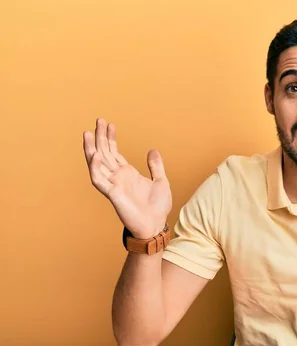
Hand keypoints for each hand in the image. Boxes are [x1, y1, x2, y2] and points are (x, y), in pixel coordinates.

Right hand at [83, 118, 171, 238]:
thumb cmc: (157, 207)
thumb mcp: (161, 181)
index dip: (110, 138)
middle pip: (104, 153)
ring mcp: (113, 185)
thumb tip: (152, 150)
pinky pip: (99, 180)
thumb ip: (155, 166)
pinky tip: (95, 155)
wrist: (156, 225)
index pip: (114, 152)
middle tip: (98, 120)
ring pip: (97, 164)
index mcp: (127, 173)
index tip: (110, 124)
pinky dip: (95, 168)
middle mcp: (117, 177)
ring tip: (87, 134)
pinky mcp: (113, 194)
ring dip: (91, 149)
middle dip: (100, 137)